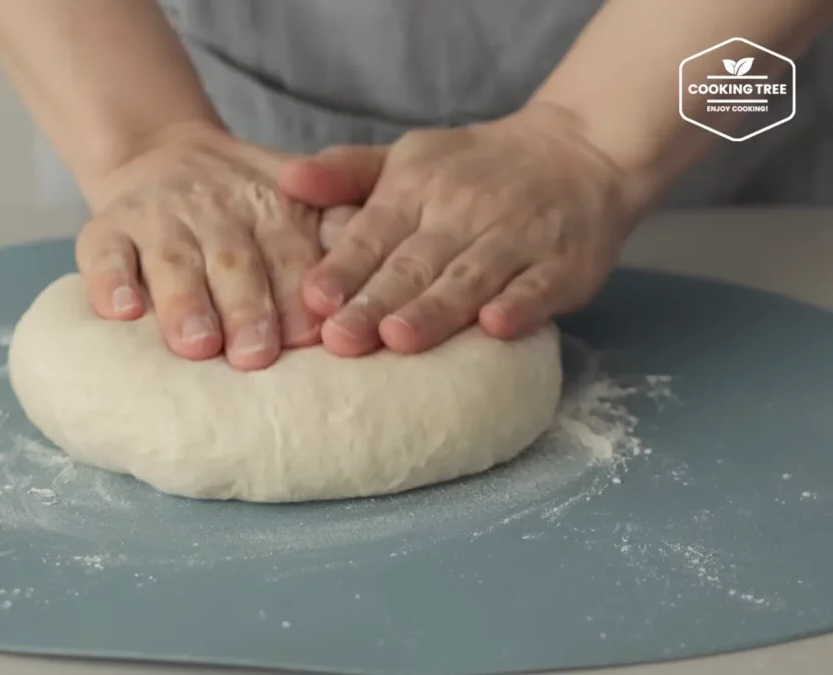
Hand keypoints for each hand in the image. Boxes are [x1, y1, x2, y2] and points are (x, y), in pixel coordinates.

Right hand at [76, 122, 363, 370]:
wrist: (163, 153)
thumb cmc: (245, 203)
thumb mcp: (300, 198)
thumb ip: (337, 226)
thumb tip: (373, 259)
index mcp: (273, 209)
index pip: (290, 254)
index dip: (298, 294)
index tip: (309, 336)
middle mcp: (216, 212)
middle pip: (234, 262)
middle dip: (247, 308)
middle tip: (255, 355)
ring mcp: (158, 220)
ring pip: (171, 262)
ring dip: (185, 304)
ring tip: (196, 344)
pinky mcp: (107, 229)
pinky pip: (104, 254)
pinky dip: (109, 282)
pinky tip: (119, 311)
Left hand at [279, 102, 641, 356]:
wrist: (579, 151)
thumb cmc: (473, 169)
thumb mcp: (407, 158)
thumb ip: (346, 173)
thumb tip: (286, 179)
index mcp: (416, 191)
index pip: (373, 233)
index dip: (344, 268)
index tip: (313, 300)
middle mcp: (463, 214)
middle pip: (414, 264)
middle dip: (376, 302)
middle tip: (340, 338)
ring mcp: (516, 240)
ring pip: (470, 278)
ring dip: (436, 309)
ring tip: (400, 338)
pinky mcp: (564, 265)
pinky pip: (540, 287)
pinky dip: (521, 306)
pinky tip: (496, 326)